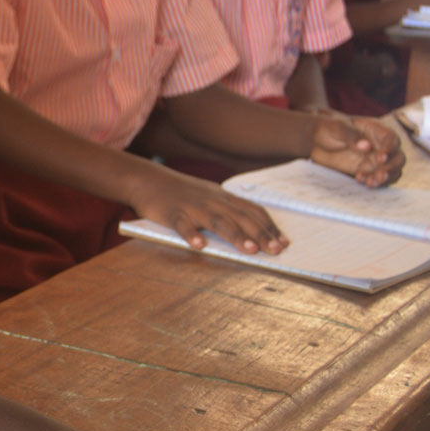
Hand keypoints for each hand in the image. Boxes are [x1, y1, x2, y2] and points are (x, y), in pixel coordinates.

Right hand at [128, 166, 285, 252]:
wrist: (146, 179)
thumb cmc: (179, 192)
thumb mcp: (208, 196)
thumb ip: (227, 211)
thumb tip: (250, 232)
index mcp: (222, 197)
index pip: (252, 211)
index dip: (269, 227)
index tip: (283, 242)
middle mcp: (211, 201)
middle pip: (240, 217)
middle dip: (260, 234)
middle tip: (275, 250)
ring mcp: (191, 206)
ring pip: (217, 221)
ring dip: (236, 235)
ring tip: (250, 250)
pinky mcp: (171, 213)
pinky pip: (182, 224)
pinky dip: (191, 234)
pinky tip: (199, 246)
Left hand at [308, 116, 402, 186]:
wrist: (315, 140)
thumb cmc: (328, 128)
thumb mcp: (336, 127)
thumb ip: (351, 135)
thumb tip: (366, 146)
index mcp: (376, 130)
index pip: (391, 139)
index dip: (389, 149)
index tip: (381, 158)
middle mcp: (380, 146)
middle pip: (398, 157)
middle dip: (391, 167)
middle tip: (379, 174)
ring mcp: (375, 160)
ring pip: (391, 171)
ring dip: (385, 178)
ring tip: (371, 182)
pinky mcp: (368, 171)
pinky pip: (377, 179)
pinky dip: (374, 182)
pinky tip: (362, 181)